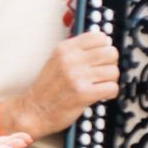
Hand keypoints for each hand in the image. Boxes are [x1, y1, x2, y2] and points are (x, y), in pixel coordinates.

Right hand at [2, 30, 118, 140]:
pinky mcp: (83, 94)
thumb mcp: (56, 60)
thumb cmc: (47, 88)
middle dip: (111, 64)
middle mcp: (71, 59)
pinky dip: (110, 93)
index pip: (99, 37)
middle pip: (111, 53)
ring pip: (114, 71)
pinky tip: (101, 95)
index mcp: (65, 48)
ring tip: (100, 85)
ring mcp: (77, 76)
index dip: (104, 48)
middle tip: (102, 73)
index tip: (100, 58)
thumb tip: (105, 43)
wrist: (33, 111)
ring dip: (110, 80)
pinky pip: (112, 87)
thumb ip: (77, 51)